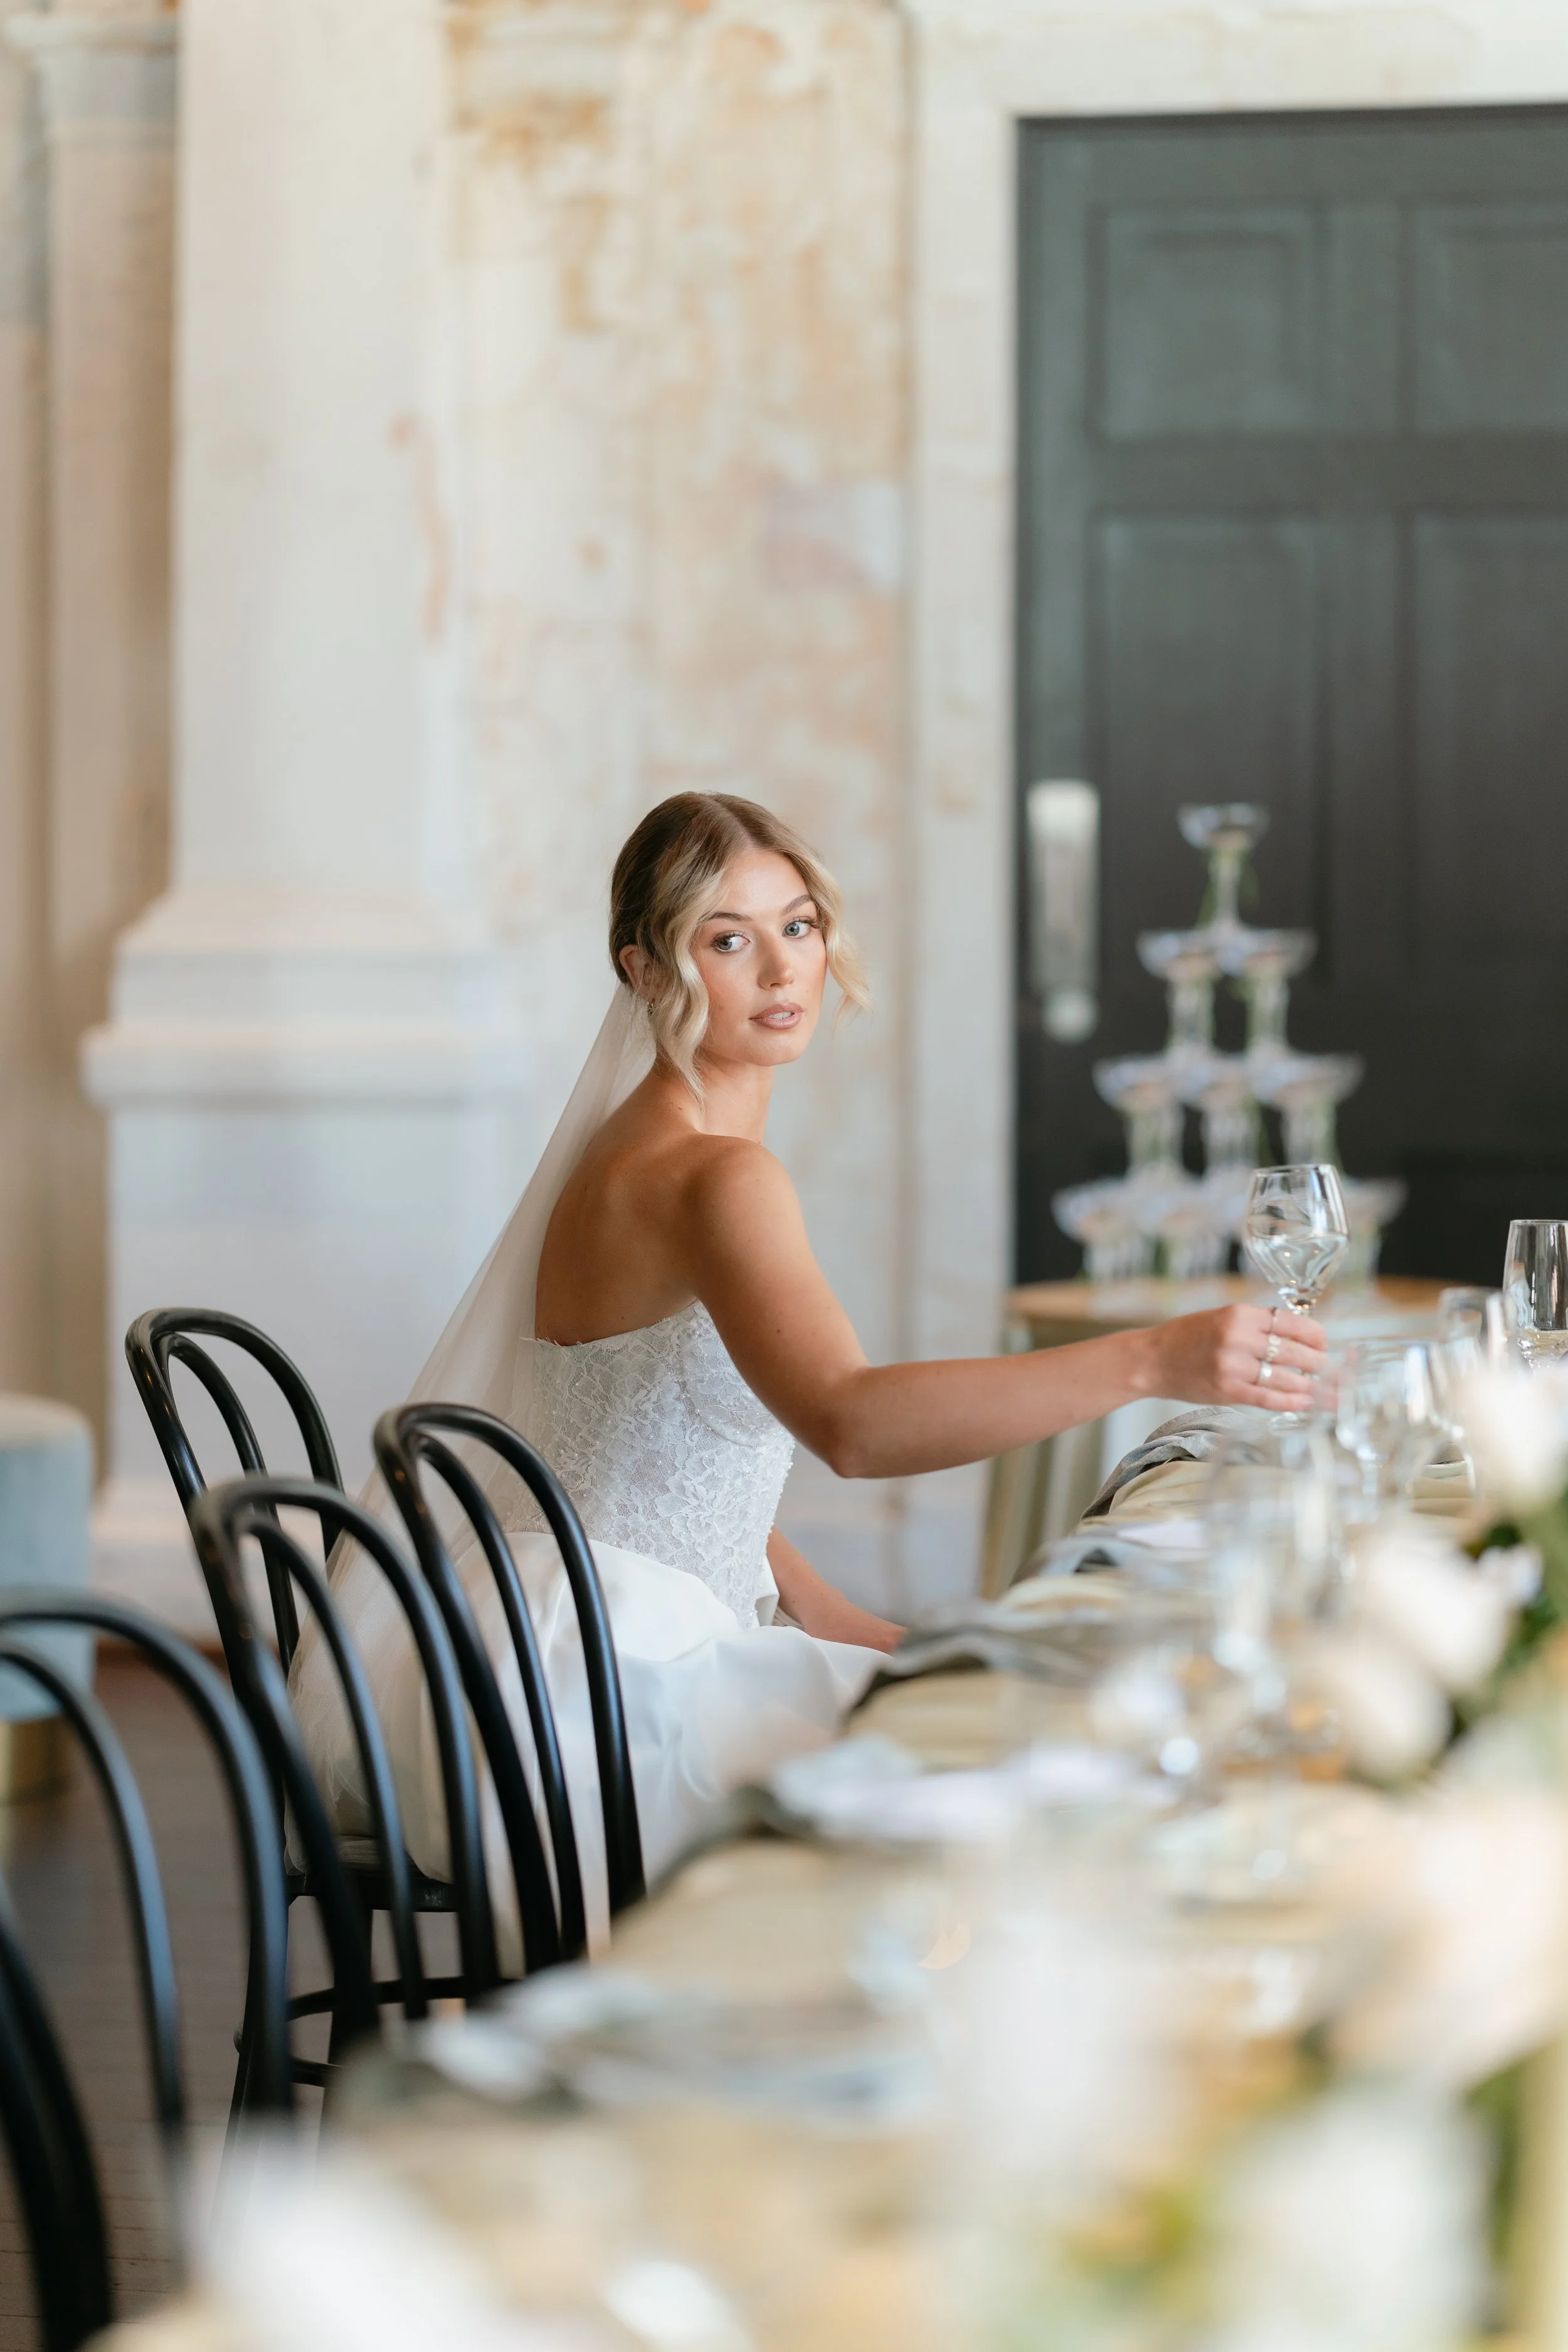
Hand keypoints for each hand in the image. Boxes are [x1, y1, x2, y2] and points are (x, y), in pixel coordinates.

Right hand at [1148, 1302, 1327, 1411]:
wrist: (1152, 1360)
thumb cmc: (1188, 1337)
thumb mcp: (1222, 1317)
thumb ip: (1257, 1324)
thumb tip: (1300, 1338)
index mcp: (1239, 1314)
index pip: (1290, 1323)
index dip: (1315, 1335)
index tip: (1324, 1343)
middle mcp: (1237, 1338)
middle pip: (1293, 1351)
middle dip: (1318, 1363)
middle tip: (1329, 1370)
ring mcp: (1232, 1366)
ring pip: (1285, 1378)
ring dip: (1311, 1386)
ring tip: (1325, 1391)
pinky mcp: (1227, 1390)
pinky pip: (1268, 1398)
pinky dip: (1290, 1402)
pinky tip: (1305, 1403)